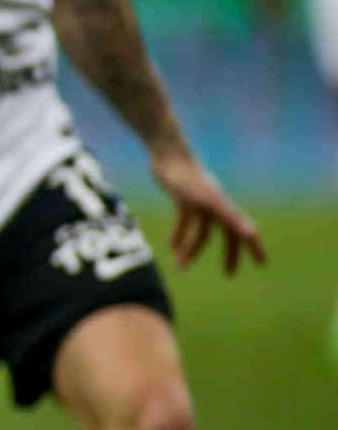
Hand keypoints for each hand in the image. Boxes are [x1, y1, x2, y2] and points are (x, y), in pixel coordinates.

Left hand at [150, 149, 265, 273]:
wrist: (167, 155)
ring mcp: (199, 202)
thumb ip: (230, 216)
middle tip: (229, 274)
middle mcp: (215, 206)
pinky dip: (179, 234)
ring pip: (200, 232)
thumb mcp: (209, 200)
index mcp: (225, 208)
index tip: (262, 264)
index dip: (254, 247)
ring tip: (180, 267)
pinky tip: (172, 247)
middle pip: (226, 235)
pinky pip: (184, 221)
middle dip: (229, 254)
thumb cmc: (189, 178)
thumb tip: (251, 233)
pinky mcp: (183, 198)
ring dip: (191, 250)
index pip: (244, 231)